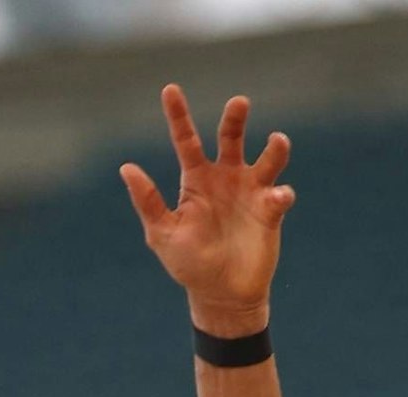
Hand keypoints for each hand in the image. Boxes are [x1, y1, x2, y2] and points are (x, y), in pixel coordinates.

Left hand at [121, 87, 292, 332]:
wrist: (221, 295)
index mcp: (196, 179)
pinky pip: (279, 195)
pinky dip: (281, 193)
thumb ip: (148, 202)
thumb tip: (126, 168)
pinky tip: (277, 198)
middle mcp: (225, 177)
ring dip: (275, 148)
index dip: (178, 115)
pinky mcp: (271, 210)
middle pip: (231, 136)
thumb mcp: (162, 234)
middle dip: (235, 118)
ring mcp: (251, 191)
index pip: (186, 141)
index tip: (169, 89)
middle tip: (239, 103)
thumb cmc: (189, 264)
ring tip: (277, 142)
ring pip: (267, 158)